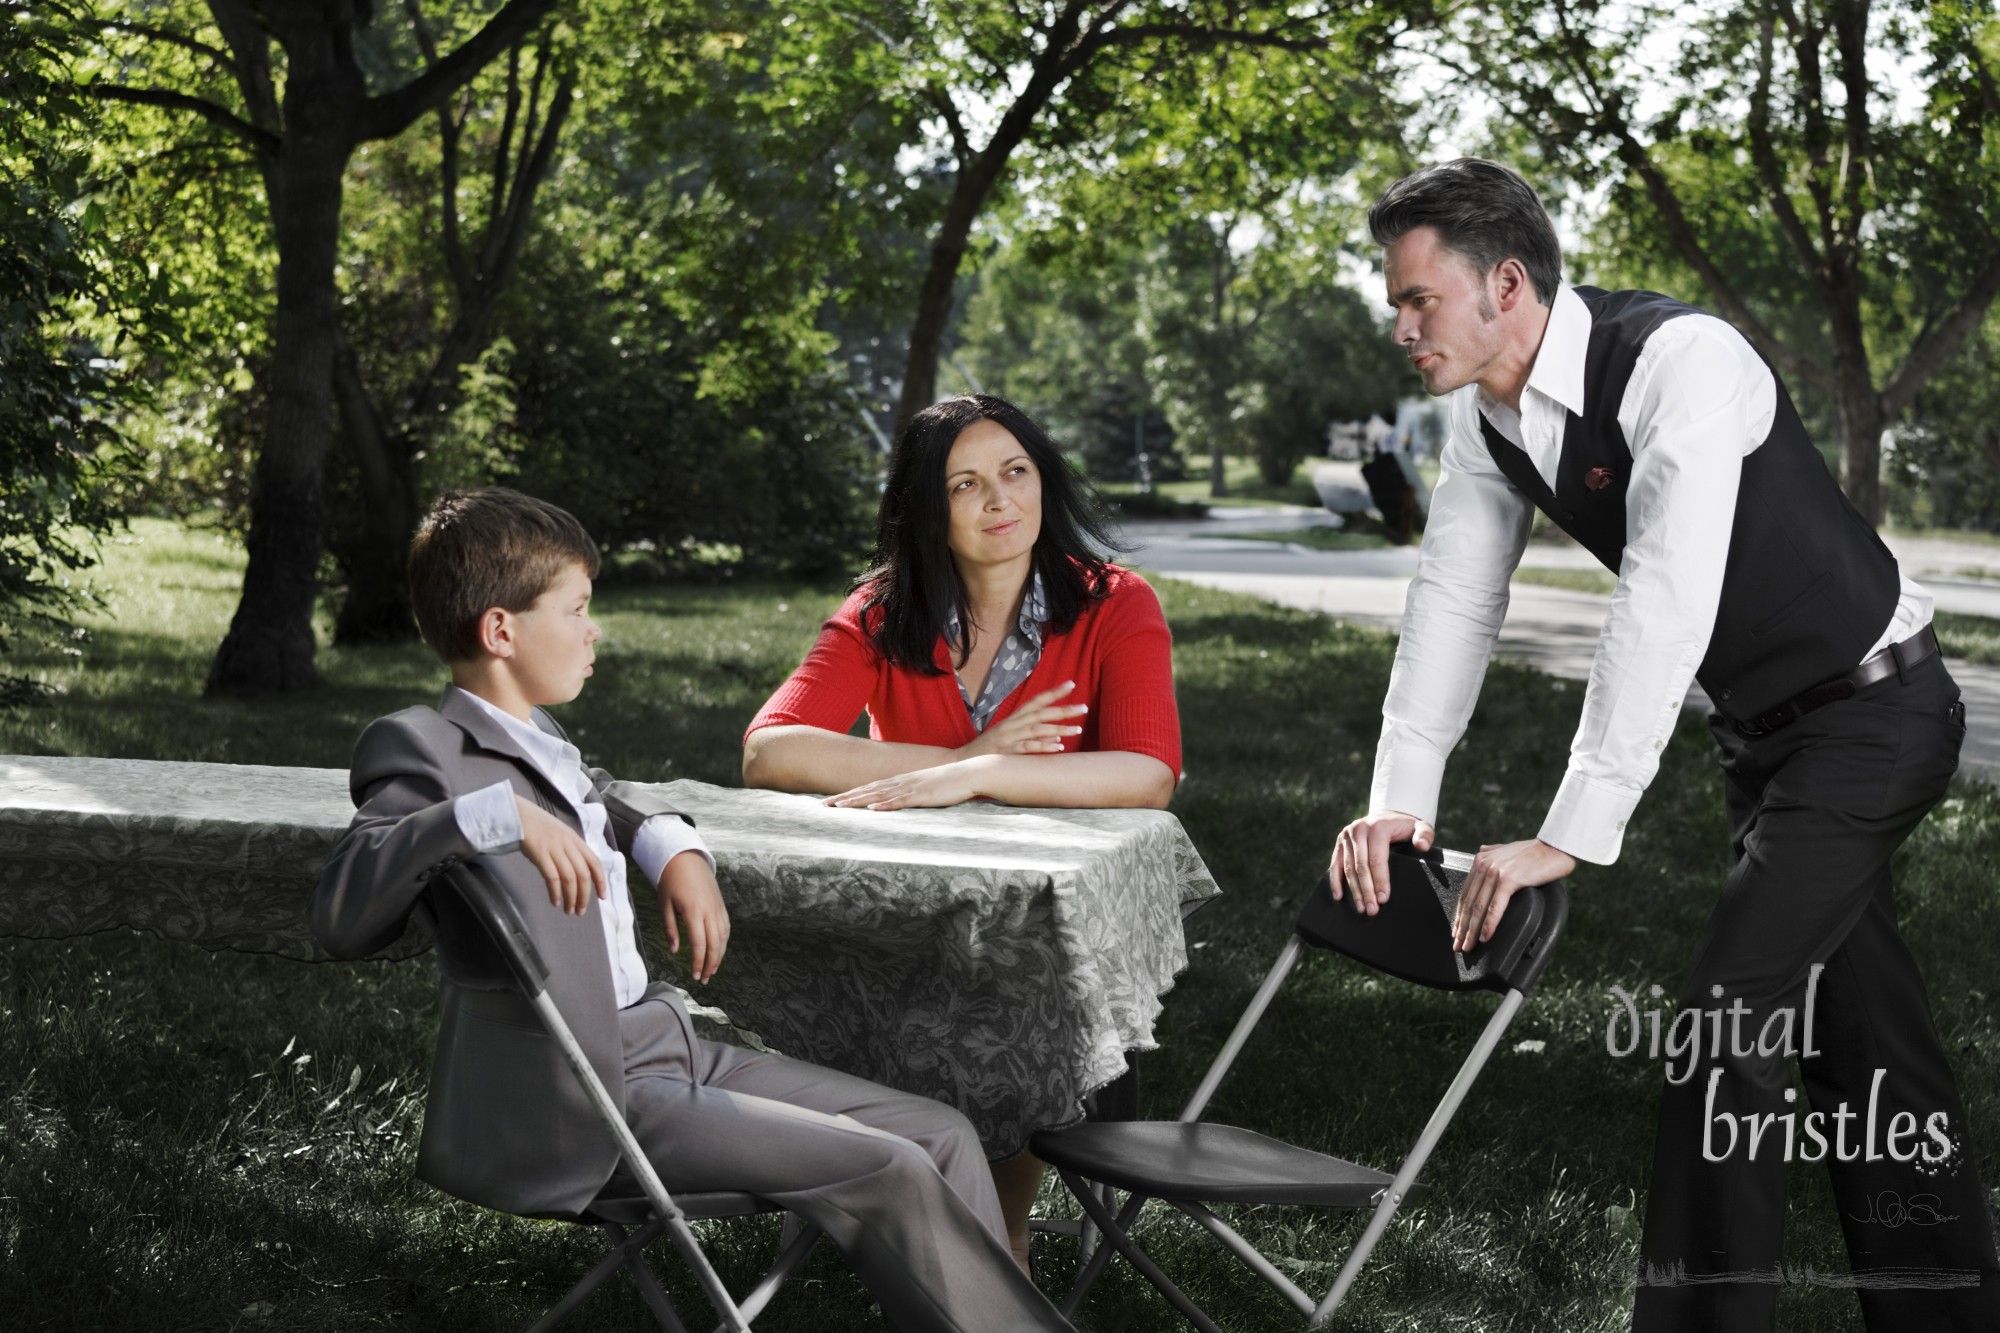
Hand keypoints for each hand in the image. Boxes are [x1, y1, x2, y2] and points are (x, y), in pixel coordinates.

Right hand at [515, 797, 607, 914]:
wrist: (518, 815)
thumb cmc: (539, 827)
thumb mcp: (560, 835)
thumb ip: (570, 850)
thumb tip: (579, 874)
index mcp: (576, 840)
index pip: (595, 862)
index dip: (600, 881)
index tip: (603, 897)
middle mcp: (568, 843)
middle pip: (583, 874)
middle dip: (584, 896)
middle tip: (580, 911)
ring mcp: (554, 848)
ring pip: (569, 878)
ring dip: (571, 897)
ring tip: (569, 910)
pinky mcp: (539, 853)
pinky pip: (552, 877)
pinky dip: (555, 892)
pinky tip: (555, 901)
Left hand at [659, 850, 729, 982]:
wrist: (685, 859)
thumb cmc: (671, 881)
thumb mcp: (665, 905)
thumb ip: (670, 929)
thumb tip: (675, 951)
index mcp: (694, 912)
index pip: (699, 944)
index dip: (698, 962)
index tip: (695, 975)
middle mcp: (709, 911)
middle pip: (715, 944)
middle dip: (711, 964)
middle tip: (704, 979)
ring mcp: (718, 908)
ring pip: (723, 938)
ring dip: (719, 956)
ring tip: (712, 970)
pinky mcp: (721, 905)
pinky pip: (726, 928)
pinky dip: (724, 942)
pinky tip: (718, 951)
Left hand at [825, 757, 988, 809]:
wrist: (970, 772)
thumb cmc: (949, 782)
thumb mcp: (925, 787)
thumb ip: (911, 794)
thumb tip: (898, 802)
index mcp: (901, 781)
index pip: (870, 788)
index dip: (849, 794)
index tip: (832, 801)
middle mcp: (901, 782)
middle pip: (867, 790)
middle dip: (845, 798)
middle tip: (824, 805)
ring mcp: (911, 788)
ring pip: (879, 796)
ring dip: (858, 801)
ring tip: (840, 807)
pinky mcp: (923, 796)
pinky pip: (901, 801)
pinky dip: (885, 805)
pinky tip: (872, 809)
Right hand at [955, 681, 1087, 757]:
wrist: (964, 762)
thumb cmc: (990, 751)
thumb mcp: (1011, 739)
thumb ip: (1033, 736)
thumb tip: (1057, 737)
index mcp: (1013, 719)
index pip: (1036, 701)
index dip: (1053, 692)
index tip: (1071, 684)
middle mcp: (1012, 724)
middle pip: (1040, 713)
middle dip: (1063, 709)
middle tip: (1084, 707)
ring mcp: (1008, 737)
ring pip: (1037, 729)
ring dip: (1058, 729)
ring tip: (1077, 730)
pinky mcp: (1006, 752)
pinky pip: (1027, 748)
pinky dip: (1043, 746)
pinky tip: (1058, 747)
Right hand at [1329, 809, 1433, 915]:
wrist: (1387, 817)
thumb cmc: (1404, 827)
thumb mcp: (1420, 827)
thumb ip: (1425, 834)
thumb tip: (1421, 846)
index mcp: (1377, 827)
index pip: (1377, 859)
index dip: (1380, 880)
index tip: (1384, 899)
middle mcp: (1358, 829)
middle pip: (1361, 866)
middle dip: (1367, 890)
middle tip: (1372, 909)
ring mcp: (1346, 836)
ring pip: (1348, 868)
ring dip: (1354, 890)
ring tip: (1361, 907)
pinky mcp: (1340, 842)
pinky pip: (1336, 864)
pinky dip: (1336, 881)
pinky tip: (1339, 896)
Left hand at [1453, 839, 1573, 952]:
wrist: (1554, 848)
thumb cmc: (1533, 851)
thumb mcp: (1506, 849)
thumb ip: (1492, 852)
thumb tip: (1482, 851)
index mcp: (1481, 860)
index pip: (1465, 894)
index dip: (1459, 916)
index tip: (1457, 932)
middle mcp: (1484, 865)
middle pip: (1469, 904)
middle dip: (1462, 928)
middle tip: (1458, 946)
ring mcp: (1495, 873)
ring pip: (1479, 908)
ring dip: (1471, 931)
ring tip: (1468, 946)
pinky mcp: (1508, 880)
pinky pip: (1495, 908)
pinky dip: (1488, 925)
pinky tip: (1485, 937)